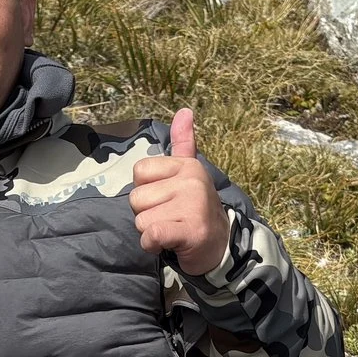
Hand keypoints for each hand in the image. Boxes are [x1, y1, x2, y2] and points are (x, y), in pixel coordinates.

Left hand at [129, 107, 229, 276]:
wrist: (221, 246)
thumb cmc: (196, 209)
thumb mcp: (189, 173)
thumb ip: (183, 144)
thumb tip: (184, 110)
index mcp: (187, 165)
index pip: (139, 171)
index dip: (146, 191)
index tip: (166, 200)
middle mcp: (192, 180)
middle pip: (136, 199)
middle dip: (147, 215)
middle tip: (170, 219)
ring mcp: (193, 205)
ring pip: (141, 220)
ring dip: (151, 232)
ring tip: (173, 230)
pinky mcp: (191, 230)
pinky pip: (151, 235)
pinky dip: (152, 245)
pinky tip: (168, 244)